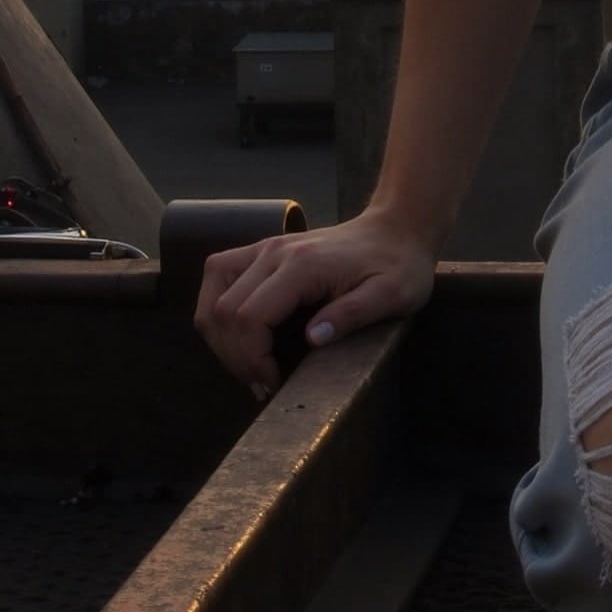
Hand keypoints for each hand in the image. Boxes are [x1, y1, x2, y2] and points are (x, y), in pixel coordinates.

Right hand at [195, 207, 439, 397]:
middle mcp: (275, 253)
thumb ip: (352, 315)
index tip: (274, 383)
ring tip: (250, 364)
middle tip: (263, 383)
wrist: (396, 229)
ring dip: (220, 337)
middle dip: (236, 357)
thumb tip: (312, 339)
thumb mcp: (392, 295)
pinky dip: (219, 312)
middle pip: (223, 310)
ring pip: (213, 294)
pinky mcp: (263, 251)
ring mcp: (265, 249)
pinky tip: (241, 336)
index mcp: (302, 265)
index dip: (252, 359)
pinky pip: (219, 278)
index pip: (249, 317)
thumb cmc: (399, 265)